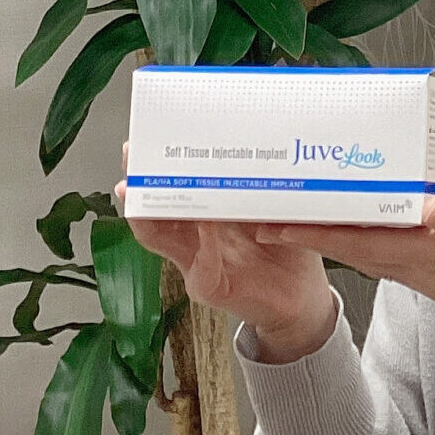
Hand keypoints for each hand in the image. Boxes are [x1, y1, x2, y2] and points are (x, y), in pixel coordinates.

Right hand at [115, 149, 334, 362]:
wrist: (302, 295)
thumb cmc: (286, 249)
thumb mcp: (273, 206)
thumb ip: (260, 184)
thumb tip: (255, 143)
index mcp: (205, 213)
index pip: (170, 188)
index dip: (155, 166)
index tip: (146, 140)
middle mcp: (193, 236)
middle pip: (152, 210)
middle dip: (139, 181)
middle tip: (132, 157)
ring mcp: (196, 262)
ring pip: (158, 238)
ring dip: (153, 212)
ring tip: (150, 188)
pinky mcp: (211, 287)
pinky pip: (201, 268)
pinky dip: (204, 244)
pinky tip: (207, 225)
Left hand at [259, 197, 434, 334]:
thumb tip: (427, 208)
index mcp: (425, 258)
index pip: (357, 243)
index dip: (313, 233)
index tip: (273, 225)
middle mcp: (414, 266)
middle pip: (347, 246)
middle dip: (305, 231)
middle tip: (264, 213)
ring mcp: (420, 270)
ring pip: (360, 247)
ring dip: (325, 231)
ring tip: (294, 211)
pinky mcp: (431, 268)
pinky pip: (382, 249)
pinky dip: (356, 233)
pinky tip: (351, 219)